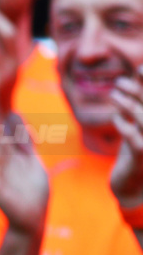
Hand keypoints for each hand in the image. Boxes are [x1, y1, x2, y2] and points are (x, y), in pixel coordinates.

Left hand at [110, 69, 142, 209]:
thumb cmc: (135, 154)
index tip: (140, 67)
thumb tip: (131, 77)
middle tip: (120, 82)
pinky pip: (134, 139)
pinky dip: (124, 127)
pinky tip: (116, 120)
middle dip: (138, 90)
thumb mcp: (135, 126)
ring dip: (128, 105)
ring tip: (114, 95)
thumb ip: (135, 105)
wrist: (133, 187)